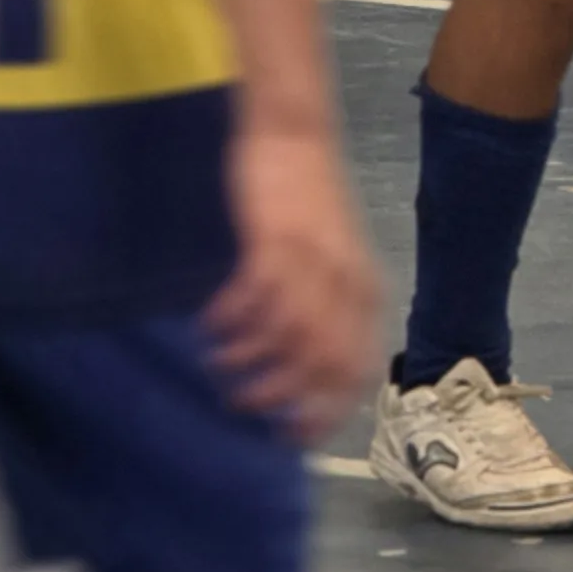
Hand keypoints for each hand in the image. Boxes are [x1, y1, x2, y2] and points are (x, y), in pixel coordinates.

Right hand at [202, 124, 379, 440]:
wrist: (294, 132)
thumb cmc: (307, 200)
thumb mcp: (334, 260)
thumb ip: (327, 308)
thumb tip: (305, 369)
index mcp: (364, 292)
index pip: (355, 372)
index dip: (325, 412)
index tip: (291, 439)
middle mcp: (344, 284)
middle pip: (320, 367)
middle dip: (280, 399)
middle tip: (243, 407)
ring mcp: (311, 263)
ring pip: (285, 341)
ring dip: (247, 364)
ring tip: (219, 367)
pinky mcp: (274, 242)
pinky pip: (251, 301)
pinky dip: (228, 322)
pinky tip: (208, 325)